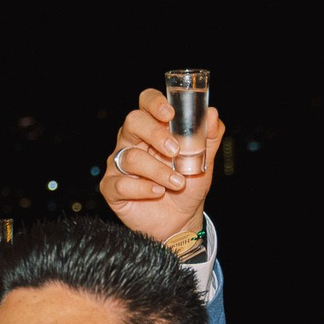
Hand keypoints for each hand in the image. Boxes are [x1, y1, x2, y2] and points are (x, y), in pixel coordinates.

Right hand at [100, 88, 220, 245]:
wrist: (182, 221)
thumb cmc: (188, 186)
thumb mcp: (203, 161)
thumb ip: (209, 137)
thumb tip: (211, 113)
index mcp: (153, 127)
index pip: (146, 102)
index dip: (154, 102)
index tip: (170, 113)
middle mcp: (132, 141)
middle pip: (133, 122)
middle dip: (155, 134)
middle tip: (175, 151)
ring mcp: (119, 164)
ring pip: (130, 157)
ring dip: (158, 171)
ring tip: (178, 183)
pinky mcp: (112, 187)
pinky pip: (121, 183)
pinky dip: (143, 189)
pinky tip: (158, 193)